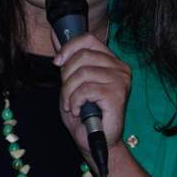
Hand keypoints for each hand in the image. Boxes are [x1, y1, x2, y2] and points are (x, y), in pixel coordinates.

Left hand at [54, 33, 130, 155]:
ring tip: (70, 105)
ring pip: (82, 73)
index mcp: (111, 61)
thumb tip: (55, 35)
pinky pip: (86, 89)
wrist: (96, 141)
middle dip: (66, 76)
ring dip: (68, 92)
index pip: (89, 39)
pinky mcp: (117, 95)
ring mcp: (121, 81)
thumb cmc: (85, 114)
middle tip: (66, 94)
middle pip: (83, 56)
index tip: (57, 62)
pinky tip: (77, 110)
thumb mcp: (72, 82)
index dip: (69, 47)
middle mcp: (120, 68)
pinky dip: (74, 101)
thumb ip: (68, 60)